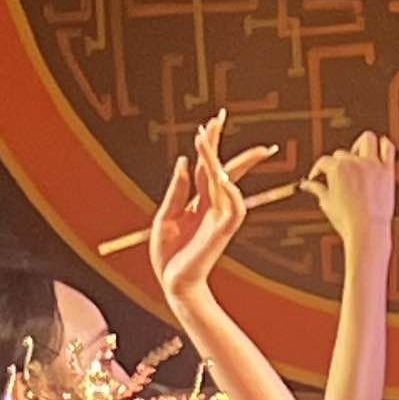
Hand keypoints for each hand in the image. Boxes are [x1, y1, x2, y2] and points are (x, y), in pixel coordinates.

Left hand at [145, 108, 275, 314]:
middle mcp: (212, 206)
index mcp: (198, 202)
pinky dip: (229, 189)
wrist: (174, 285)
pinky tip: (220, 173)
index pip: (208, 167)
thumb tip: (182, 162)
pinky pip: (233, 206)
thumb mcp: (166, 217)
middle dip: (220, 142)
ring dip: (215, 159)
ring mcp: (220, 217)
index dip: (210, 144)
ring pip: (224, 181)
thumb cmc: (169, 256)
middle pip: (222, 167)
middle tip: (220, 115)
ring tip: (203, 138)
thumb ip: (176, 191)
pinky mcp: (223, 231)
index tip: (213, 121)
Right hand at [303, 128, 394, 254]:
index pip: (324, 162)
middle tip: (340, 179)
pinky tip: (379, 148)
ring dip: (360, 145)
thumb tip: (307, 184)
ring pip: (367, 140)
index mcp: (336, 169)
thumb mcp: (327, 203)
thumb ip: (317, 189)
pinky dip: (384, 144)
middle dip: (338, 165)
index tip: (318, 178)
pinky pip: (388, 148)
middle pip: (342, 154)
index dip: (318, 170)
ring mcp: (372, 165)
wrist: (367, 231)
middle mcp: (354, 162)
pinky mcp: (387, 171)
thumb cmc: (346, 221)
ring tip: (358, 156)